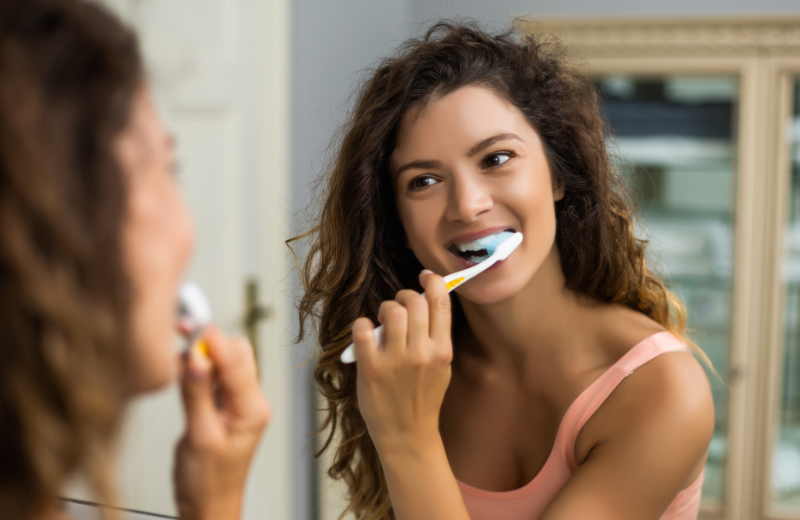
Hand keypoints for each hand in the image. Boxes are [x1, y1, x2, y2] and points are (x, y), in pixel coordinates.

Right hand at [173, 326, 270, 519]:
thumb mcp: (200, 436)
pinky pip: (213, 376)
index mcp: (252, 408)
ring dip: (201, 354)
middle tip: (180, 333)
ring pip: (224, 361)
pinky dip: (197, 369)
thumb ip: (197, 394)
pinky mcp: (224, 405)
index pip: (236, 360)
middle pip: (236, 352)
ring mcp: (238, 402)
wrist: (208, 505)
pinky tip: (180, 372)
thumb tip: (195, 356)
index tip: (189, 325)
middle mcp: (250, 401)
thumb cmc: (208, 482)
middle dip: (209, 341)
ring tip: (177, 357)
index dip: (212, 339)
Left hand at [353, 270, 452, 454]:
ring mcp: (395, 361)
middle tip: (398, 308)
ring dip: (384, 309)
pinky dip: (361, 326)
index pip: (441, 302)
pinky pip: (362, 330)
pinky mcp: (371, 369)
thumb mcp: (442, 367)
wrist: (407, 434)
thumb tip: (426, 299)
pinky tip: (364, 333)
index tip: (424, 277)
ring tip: (382, 321)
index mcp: (442, 350)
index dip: (432, 282)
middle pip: (414, 301)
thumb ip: (436, 336)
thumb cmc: (422, 397)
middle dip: (404, 297)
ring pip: (390, 311)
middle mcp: (421, 353)